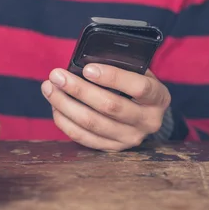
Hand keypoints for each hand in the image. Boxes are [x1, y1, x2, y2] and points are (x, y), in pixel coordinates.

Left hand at [41, 64, 170, 151]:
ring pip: (92, 123)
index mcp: (158, 97)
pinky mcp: (113, 148)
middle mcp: (148, 121)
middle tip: (56, 75)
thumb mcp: (138, 71)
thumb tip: (85, 61)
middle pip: (109, 106)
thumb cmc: (135, 83)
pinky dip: (65, 121)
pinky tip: (55, 106)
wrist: (145, 112)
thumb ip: (121, 65)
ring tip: (49, 88)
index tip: (87, 68)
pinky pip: (84, 137)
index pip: (138, 87)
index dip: (112, 77)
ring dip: (65, 104)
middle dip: (79, 89)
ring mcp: (130, 138)